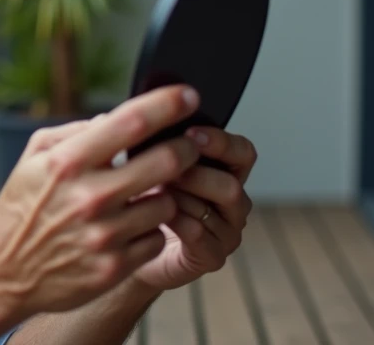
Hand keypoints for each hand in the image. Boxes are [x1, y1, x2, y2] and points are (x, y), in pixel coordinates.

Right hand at [0, 86, 200, 322]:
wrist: (5, 271)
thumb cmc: (22, 208)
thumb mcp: (33, 159)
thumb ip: (72, 132)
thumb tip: (112, 119)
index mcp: (67, 162)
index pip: (131, 122)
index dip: (167, 104)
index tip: (188, 96)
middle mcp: (89, 196)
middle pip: (166, 161)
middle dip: (186, 148)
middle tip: (188, 146)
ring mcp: (105, 234)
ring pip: (168, 203)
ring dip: (164, 195)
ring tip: (145, 195)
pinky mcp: (115, 267)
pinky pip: (157, 238)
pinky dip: (151, 230)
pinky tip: (132, 227)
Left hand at [132, 127, 257, 290]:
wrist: (130, 243)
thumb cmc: (143, 197)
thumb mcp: (149, 163)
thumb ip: (155, 142)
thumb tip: (143, 115)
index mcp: (226, 173)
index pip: (243, 152)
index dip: (221, 142)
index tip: (190, 133)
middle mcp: (233, 203)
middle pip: (231, 185)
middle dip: (194, 174)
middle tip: (162, 170)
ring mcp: (227, 232)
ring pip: (213, 210)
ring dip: (180, 197)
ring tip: (152, 191)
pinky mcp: (212, 256)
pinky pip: (200, 235)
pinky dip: (176, 221)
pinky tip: (155, 214)